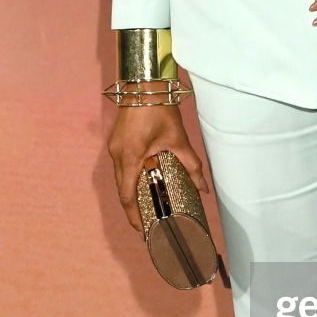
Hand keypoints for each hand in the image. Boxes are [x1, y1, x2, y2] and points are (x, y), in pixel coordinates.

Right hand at [107, 100, 208, 233]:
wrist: (145, 85)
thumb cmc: (160, 110)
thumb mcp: (179, 140)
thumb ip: (191, 166)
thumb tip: (202, 188)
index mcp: (130, 157)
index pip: (127, 196)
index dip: (134, 216)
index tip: (142, 231)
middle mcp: (117, 155)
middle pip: (122, 190)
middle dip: (133, 208)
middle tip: (147, 224)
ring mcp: (114, 148)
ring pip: (120, 178)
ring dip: (132, 192)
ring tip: (146, 207)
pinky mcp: (117, 142)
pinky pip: (121, 167)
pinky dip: (130, 178)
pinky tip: (143, 182)